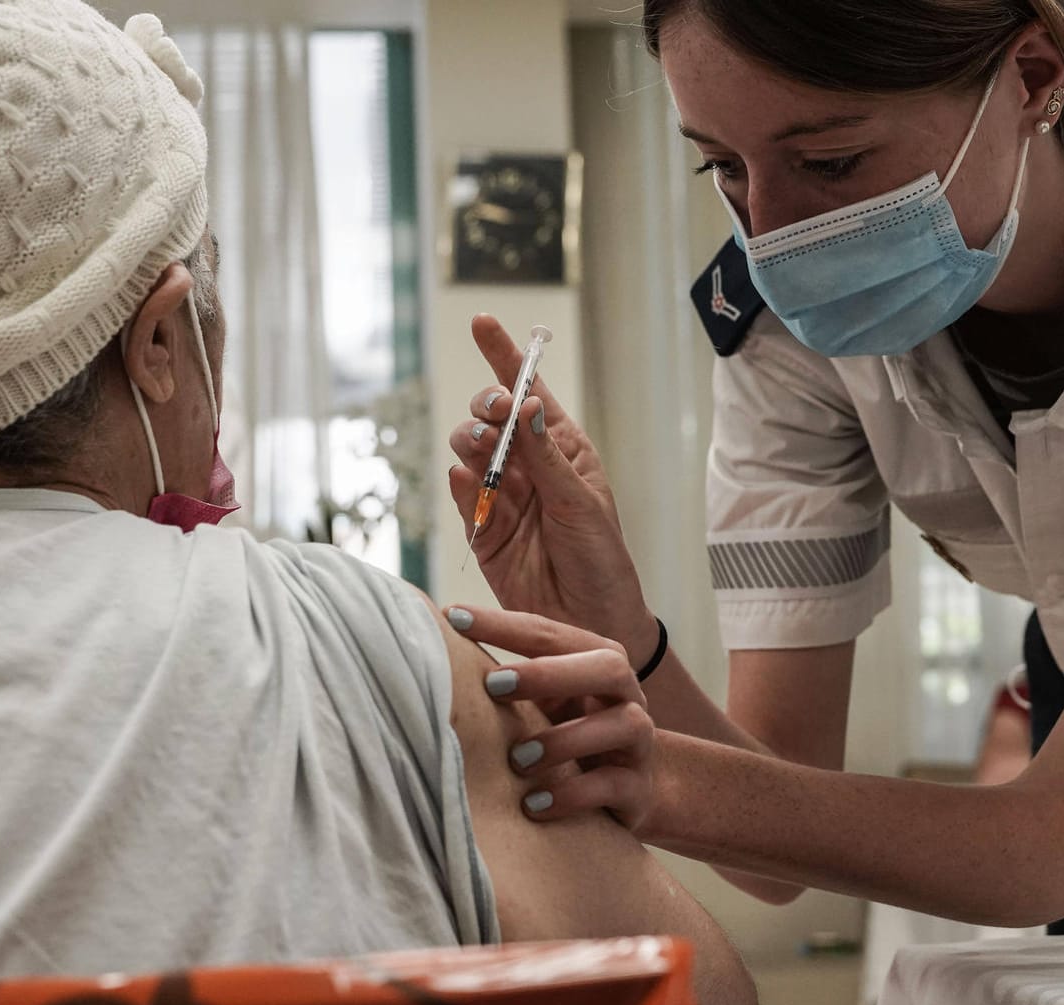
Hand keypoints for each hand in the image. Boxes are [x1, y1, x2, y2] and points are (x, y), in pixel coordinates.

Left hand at [448, 603, 655, 829]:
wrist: (625, 793)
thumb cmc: (566, 736)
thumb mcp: (541, 704)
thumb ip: (506, 680)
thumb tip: (432, 651)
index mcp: (595, 662)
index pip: (551, 635)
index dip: (502, 625)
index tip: (453, 618)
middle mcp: (625, 695)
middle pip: (608, 666)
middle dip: (549, 673)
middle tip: (493, 685)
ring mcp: (637, 743)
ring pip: (623, 725)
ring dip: (563, 740)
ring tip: (516, 760)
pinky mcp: (638, 789)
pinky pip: (615, 786)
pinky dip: (572, 795)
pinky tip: (533, 804)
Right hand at [450, 314, 655, 662]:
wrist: (591, 622)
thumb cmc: (602, 560)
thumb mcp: (583, 503)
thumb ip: (549, 457)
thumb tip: (528, 405)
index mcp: (562, 449)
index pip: (530, 393)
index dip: (504, 357)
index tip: (482, 323)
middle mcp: (529, 466)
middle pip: (491, 417)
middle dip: (486, 405)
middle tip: (494, 414)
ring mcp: (502, 495)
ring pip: (470, 450)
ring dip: (471, 441)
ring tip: (483, 448)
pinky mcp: (481, 529)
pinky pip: (463, 494)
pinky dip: (461, 481)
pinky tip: (468, 478)